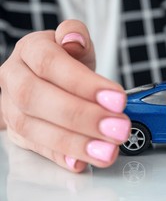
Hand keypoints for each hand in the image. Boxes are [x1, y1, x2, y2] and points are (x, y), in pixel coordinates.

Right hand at [0, 20, 130, 171]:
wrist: (49, 80)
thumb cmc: (67, 62)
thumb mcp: (76, 44)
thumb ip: (77, 37)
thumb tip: (74, 39)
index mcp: (30, 51)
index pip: (50, 63)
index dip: (83, 83)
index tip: (118, 99)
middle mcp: (14, 78)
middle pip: (37, 98)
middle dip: (82, 116)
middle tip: (118, 127)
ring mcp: (11, 108)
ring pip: (33, 128)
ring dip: (74, 142)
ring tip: (107, 150)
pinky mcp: (19, 134)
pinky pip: (34, 148)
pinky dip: (60, 157)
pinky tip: (80, 163)